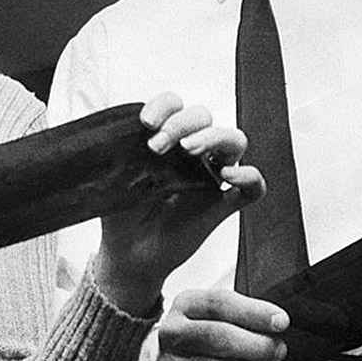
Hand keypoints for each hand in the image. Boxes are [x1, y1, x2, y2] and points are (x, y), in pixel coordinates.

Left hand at [95, 93, 264, 314]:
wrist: (127, 255)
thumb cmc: (121, 213)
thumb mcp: (115, 178)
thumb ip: (118, 153)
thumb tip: (108, 133)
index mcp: (166, 139)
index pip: (175, 105)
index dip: (164, 105)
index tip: (145, 122)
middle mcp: (192, 152)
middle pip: (203, 117)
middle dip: (181, 123)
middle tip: (156, 147)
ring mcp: (211, 176)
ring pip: (234, 140)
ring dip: (214, 137)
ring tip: (190, 150)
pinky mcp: (223, 205)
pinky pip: (253, 187)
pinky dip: (249, 177)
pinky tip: (228, 176)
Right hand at [135, 289, 287, 360]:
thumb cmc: (200, 335)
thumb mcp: (211, 313)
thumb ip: (239, 312)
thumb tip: (277, 322)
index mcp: (184, 305)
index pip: (219, 303)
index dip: (253, 312)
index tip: (281, 321)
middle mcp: (172, 335)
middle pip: (216, 337)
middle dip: (255, 345)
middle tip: (278, 350)